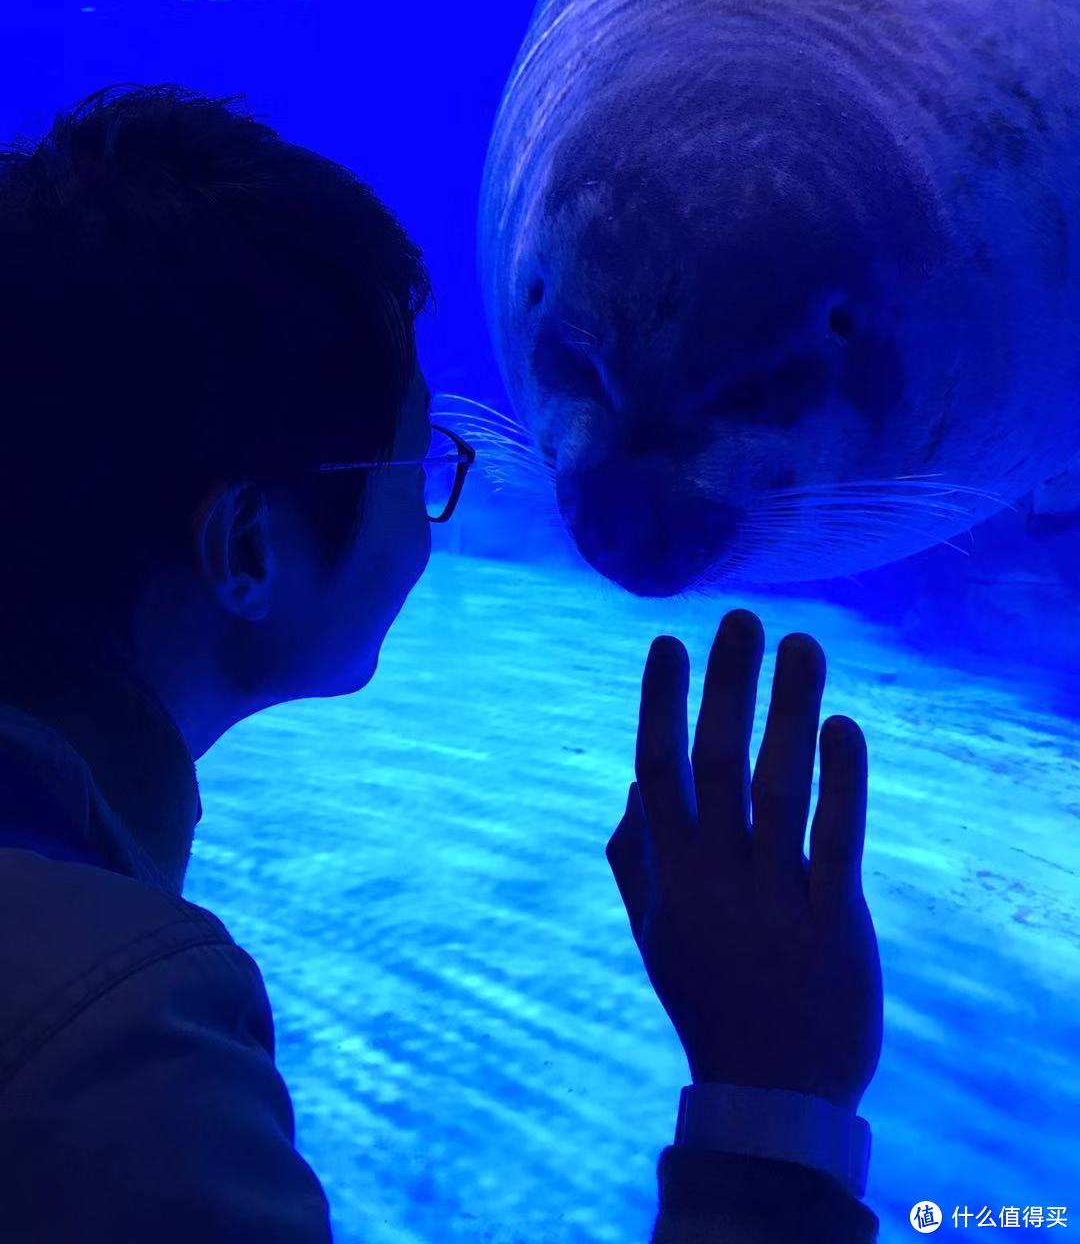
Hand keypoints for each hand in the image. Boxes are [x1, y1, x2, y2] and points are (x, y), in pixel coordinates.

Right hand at [605, 609, 881, 1112]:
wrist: (771, 1095)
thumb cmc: (711, 1002)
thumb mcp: (655, 933)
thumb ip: (635, 859)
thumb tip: (631, 786)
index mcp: (671, 874)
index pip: (657, 769)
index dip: (660, 702)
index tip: (669, 641)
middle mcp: (716, 875)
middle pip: (716, 762)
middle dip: (726, 684)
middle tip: (741, 617)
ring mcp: (773, 896)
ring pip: (778, 786)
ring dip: (788, 709)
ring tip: (802, 644)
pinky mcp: (833, 919)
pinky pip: (836, 838)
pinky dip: (840, 779)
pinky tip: (843, 725)